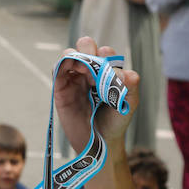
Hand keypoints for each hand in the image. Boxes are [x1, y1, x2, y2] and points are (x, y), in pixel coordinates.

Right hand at [54, 37, 139, 151]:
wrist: (100, 143)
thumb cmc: (115, 121)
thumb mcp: (129, 104)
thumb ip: (131, 87)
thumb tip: (127, 73)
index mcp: (107, 71)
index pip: (105, 51)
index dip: (106, 55)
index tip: (110, 72)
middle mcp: (90, 71)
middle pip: (85, 45)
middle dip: (89, 49)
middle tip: (93, 67)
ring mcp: (75, 78)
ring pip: (70, 54)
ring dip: (75, 56)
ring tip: (83, 71)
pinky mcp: (61, 88)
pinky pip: (57, 70)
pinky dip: (61, 64)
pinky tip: (69, 70)